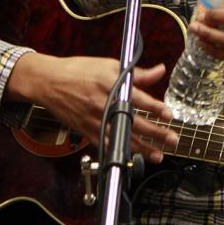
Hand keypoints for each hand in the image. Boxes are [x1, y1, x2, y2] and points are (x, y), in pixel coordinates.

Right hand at [7, 53, 178, 163]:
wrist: (50, 82)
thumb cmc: (79, 71)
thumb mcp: (109, 66)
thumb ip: (137, 73)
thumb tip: (160, 70)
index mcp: (111, 86)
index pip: (138, 99)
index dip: (156, 108)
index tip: (169, 115)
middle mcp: (104, 105)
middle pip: (134, 122)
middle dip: (156, 133)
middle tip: (173, 139)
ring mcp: (95, 120)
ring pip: (122, 138)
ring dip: (142, 149)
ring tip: (159, 156)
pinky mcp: (87, 131)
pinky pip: (106, 145)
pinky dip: (120, 153)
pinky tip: (132, 159)